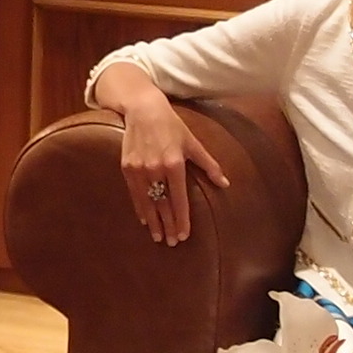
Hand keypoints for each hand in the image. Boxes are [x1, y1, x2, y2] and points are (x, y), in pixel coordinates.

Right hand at [107, 81, 227, 247]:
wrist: (143, 110)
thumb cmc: (172, 126)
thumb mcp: (192, 143)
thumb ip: (209, 165)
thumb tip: (225, 183)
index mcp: (174, 164)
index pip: (179, 199)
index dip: (181, 219)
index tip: (183, 235)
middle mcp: (156, 169)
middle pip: (163, 204)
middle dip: (168, 225)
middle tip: (171, 243)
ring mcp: (139, 169)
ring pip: (147, 202)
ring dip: (153, 221)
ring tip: (158, 237)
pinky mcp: (127, 167)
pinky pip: (134, 193)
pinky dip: (140, 208)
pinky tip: (145, 220)